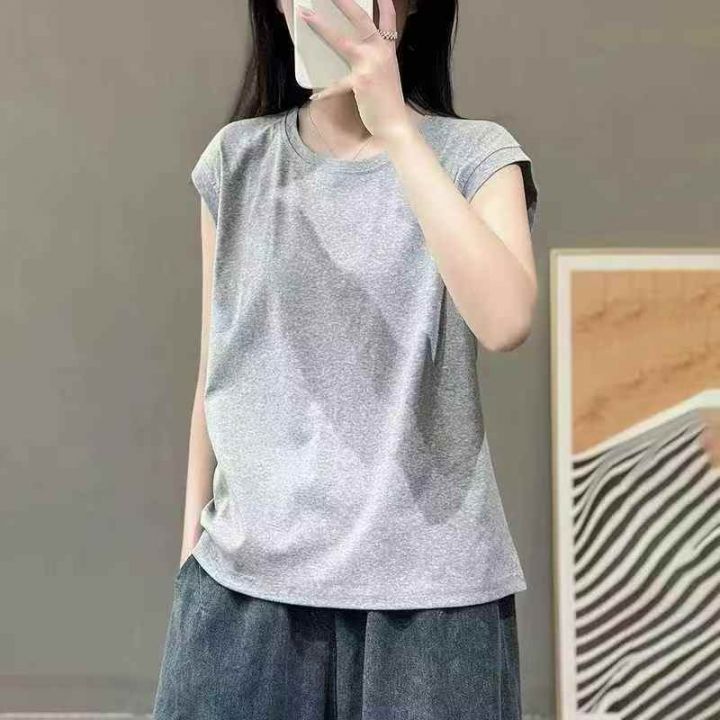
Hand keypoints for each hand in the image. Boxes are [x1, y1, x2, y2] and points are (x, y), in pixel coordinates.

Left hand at [298, 0, 411, 141]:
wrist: (394, 124)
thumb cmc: (388, 102)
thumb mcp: (386, 75)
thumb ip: (374, 61)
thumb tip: (356, 54)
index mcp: (387, 50)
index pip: (389, 20)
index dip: (384, 3)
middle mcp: (380, 52)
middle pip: (361, 19)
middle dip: (345, 3)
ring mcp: (370, 65)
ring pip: (342, 41)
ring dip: (322, 27)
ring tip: (306, 16)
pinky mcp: (360, 81)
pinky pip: (336, 84)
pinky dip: (325, 93)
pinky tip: (314, 97)